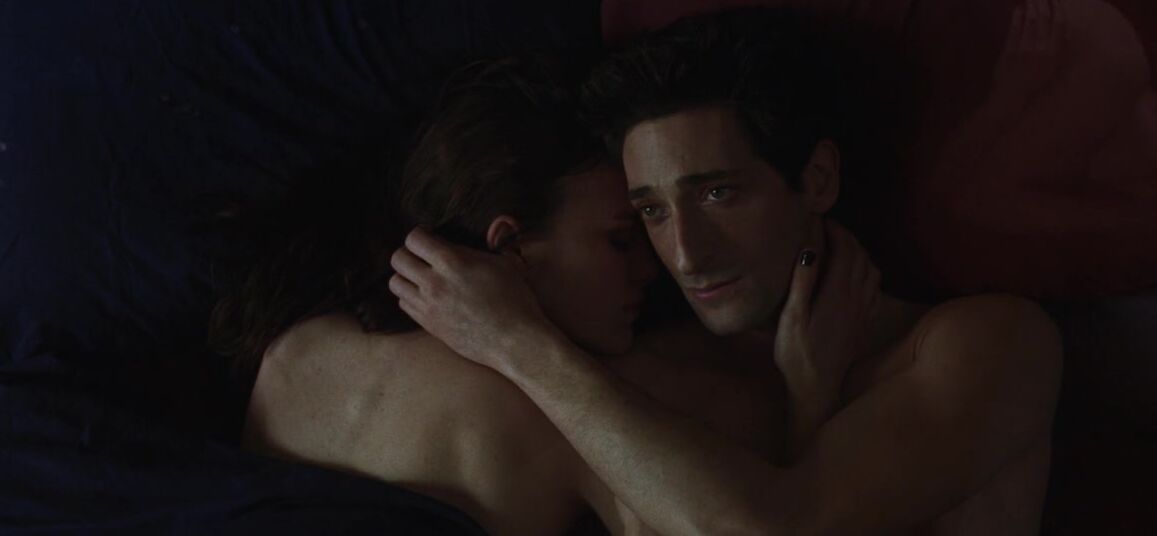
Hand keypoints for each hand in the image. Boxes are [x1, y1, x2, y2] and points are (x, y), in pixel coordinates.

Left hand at [387, 227, 560, 373]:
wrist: (514, 341)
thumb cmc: (516, 300)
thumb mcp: (507, 263)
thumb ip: (496, 241)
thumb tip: (501, 222)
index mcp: (452, 262)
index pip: (414, 239)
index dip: (420, 235)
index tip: (430, 238)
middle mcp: (434, 283)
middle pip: (398, 259)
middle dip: (408, 253)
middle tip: (422, 257)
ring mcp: (428, 305)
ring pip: (395, 283)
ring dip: (405, 276)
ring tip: (421, 277)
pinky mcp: (428, 324)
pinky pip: (404, 304)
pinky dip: (410, 297)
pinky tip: (426, 296)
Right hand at [774, 219, 880, 404]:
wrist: (817, 387)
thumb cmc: (797, 353)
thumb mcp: (791, 317)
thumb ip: (802, 282)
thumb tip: (810, 250)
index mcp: (837, 293)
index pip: (845, 249)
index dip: (835, 230)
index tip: (820, 220)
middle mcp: (856, 298)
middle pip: (860, 255)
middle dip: (846, 236)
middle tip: (828, 228)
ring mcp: (862, 310)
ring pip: (870, 269)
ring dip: (858, 252)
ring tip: (839, 246)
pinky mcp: (863, 320)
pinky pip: (873, 287)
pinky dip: (866, 271)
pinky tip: (853, 274)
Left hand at [991, 0, 1067, 108]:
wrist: (1013, 94)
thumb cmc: (1034, 82)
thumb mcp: (1053, 67)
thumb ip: (1060, 49)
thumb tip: (1065, 31)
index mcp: (1053, 53)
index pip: (1058, 25)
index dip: (1057, 10)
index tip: (1056, 1)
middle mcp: (1040, 49)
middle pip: (1043, 20)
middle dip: (1043, 5)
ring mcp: (1023, 49)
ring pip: (1028, 24)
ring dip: (1030, 8)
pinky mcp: (1009, 51)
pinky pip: (1014, 31)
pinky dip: (1016, 19)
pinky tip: (1017, 10)